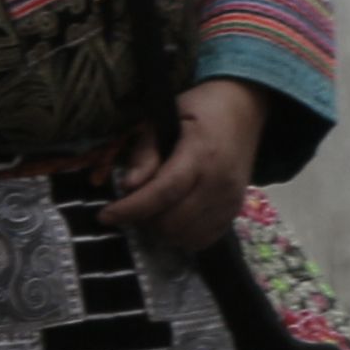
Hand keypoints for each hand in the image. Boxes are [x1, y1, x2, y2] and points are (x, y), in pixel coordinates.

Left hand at [104, 80, 271, 250]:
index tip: (105, 216)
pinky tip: (173, 217)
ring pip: (186, 236)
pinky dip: (182, 236)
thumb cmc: (200, 109)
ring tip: (152, 210)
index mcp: (201, 153)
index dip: (132, 208)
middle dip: (143, 219)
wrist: (244, 110)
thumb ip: (146, 152)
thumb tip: (128, 186)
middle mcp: (220, 182)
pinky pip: (203, 240)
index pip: (164, 192)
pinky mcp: (235, 212)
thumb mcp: (165, 118)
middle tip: (131, 205)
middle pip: (173, 221)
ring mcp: (231, 200)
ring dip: (161, 230)